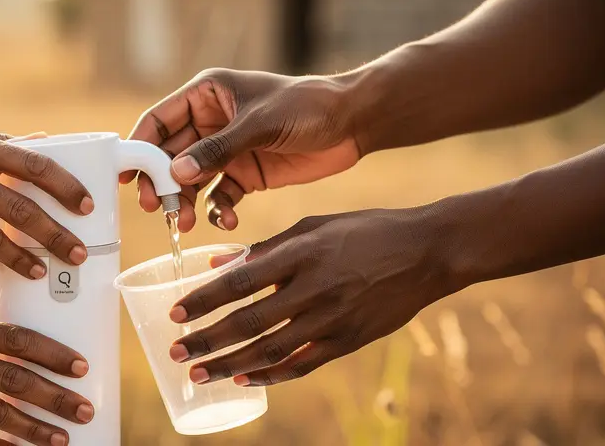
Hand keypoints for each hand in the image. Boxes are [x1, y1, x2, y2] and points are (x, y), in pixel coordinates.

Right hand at [123, 68, 359, 231]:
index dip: (139, 146)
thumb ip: (216, 149)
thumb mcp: (260, 124)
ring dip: (184, 201)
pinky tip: (227, 221)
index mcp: (207, 95)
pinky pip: (219, 196)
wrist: (353, 123)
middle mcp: (210, 122)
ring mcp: (226, 150)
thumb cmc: (307, 106)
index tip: (125, 175)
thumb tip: (174, 173)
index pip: (159, 120)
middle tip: (155, 208)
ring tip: (184, 223)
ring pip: (190, 180)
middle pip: (169, 155)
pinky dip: (218, 210)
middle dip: (160, 182)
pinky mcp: (245, 174)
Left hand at [165, 207, 456, 386]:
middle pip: (249, 322)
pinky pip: (303, 364)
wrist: (429, 251)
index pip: (240, 282)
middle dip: (208, 340)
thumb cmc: (365, 230)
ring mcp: (334, 319)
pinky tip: (244, 380)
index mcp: (302, 253)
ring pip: (271, 350)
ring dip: (230, 365)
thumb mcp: (313, 226)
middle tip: (177, 353)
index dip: (204, 300)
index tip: (175, 314)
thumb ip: (264, 248)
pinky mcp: (349, 340)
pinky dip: (271, 375)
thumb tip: (216, 265)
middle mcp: (315, 288)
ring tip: (200, 373)